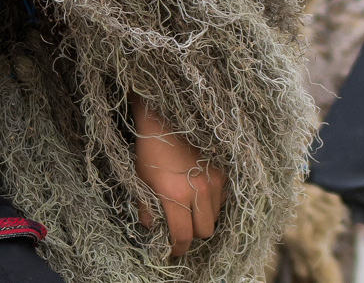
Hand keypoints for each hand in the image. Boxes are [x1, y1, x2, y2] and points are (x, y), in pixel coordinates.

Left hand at [132, 96, 227, 257]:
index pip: (182, 236)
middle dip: (191, 233)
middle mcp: (198, 190)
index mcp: (174, 194)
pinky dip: (213, 202)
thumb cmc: (149, 147)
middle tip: (180, 226)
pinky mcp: (224, 171)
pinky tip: (198, 191)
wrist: (165, 115)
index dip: (177, 248)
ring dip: (203, 217)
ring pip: (216, 216)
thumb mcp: (140, 178)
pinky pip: (223, 199)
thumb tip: (151, 229)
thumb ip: (146, 207)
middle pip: (204, 232)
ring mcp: (214, 180)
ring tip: (188, 206)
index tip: (171, 249)